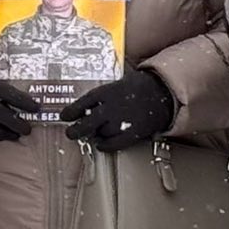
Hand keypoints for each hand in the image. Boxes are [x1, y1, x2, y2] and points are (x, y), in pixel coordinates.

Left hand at [62, 68, 176, 151]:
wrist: (164, 93)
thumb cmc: (140, 85)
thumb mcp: (120, 82)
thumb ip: (105, 94)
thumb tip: (88, 104)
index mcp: (109, 91)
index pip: (84, 102)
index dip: (72, 110)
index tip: (64, 116)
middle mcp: (112, 107)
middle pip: (89, 121)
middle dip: (77, 129)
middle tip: (70, 133)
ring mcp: (122, 121)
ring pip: (101, 133)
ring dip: (93, 136)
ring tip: (89, 137)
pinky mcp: (133, 133)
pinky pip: (114, 144)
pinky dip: (105, 146)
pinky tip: (101, 145)